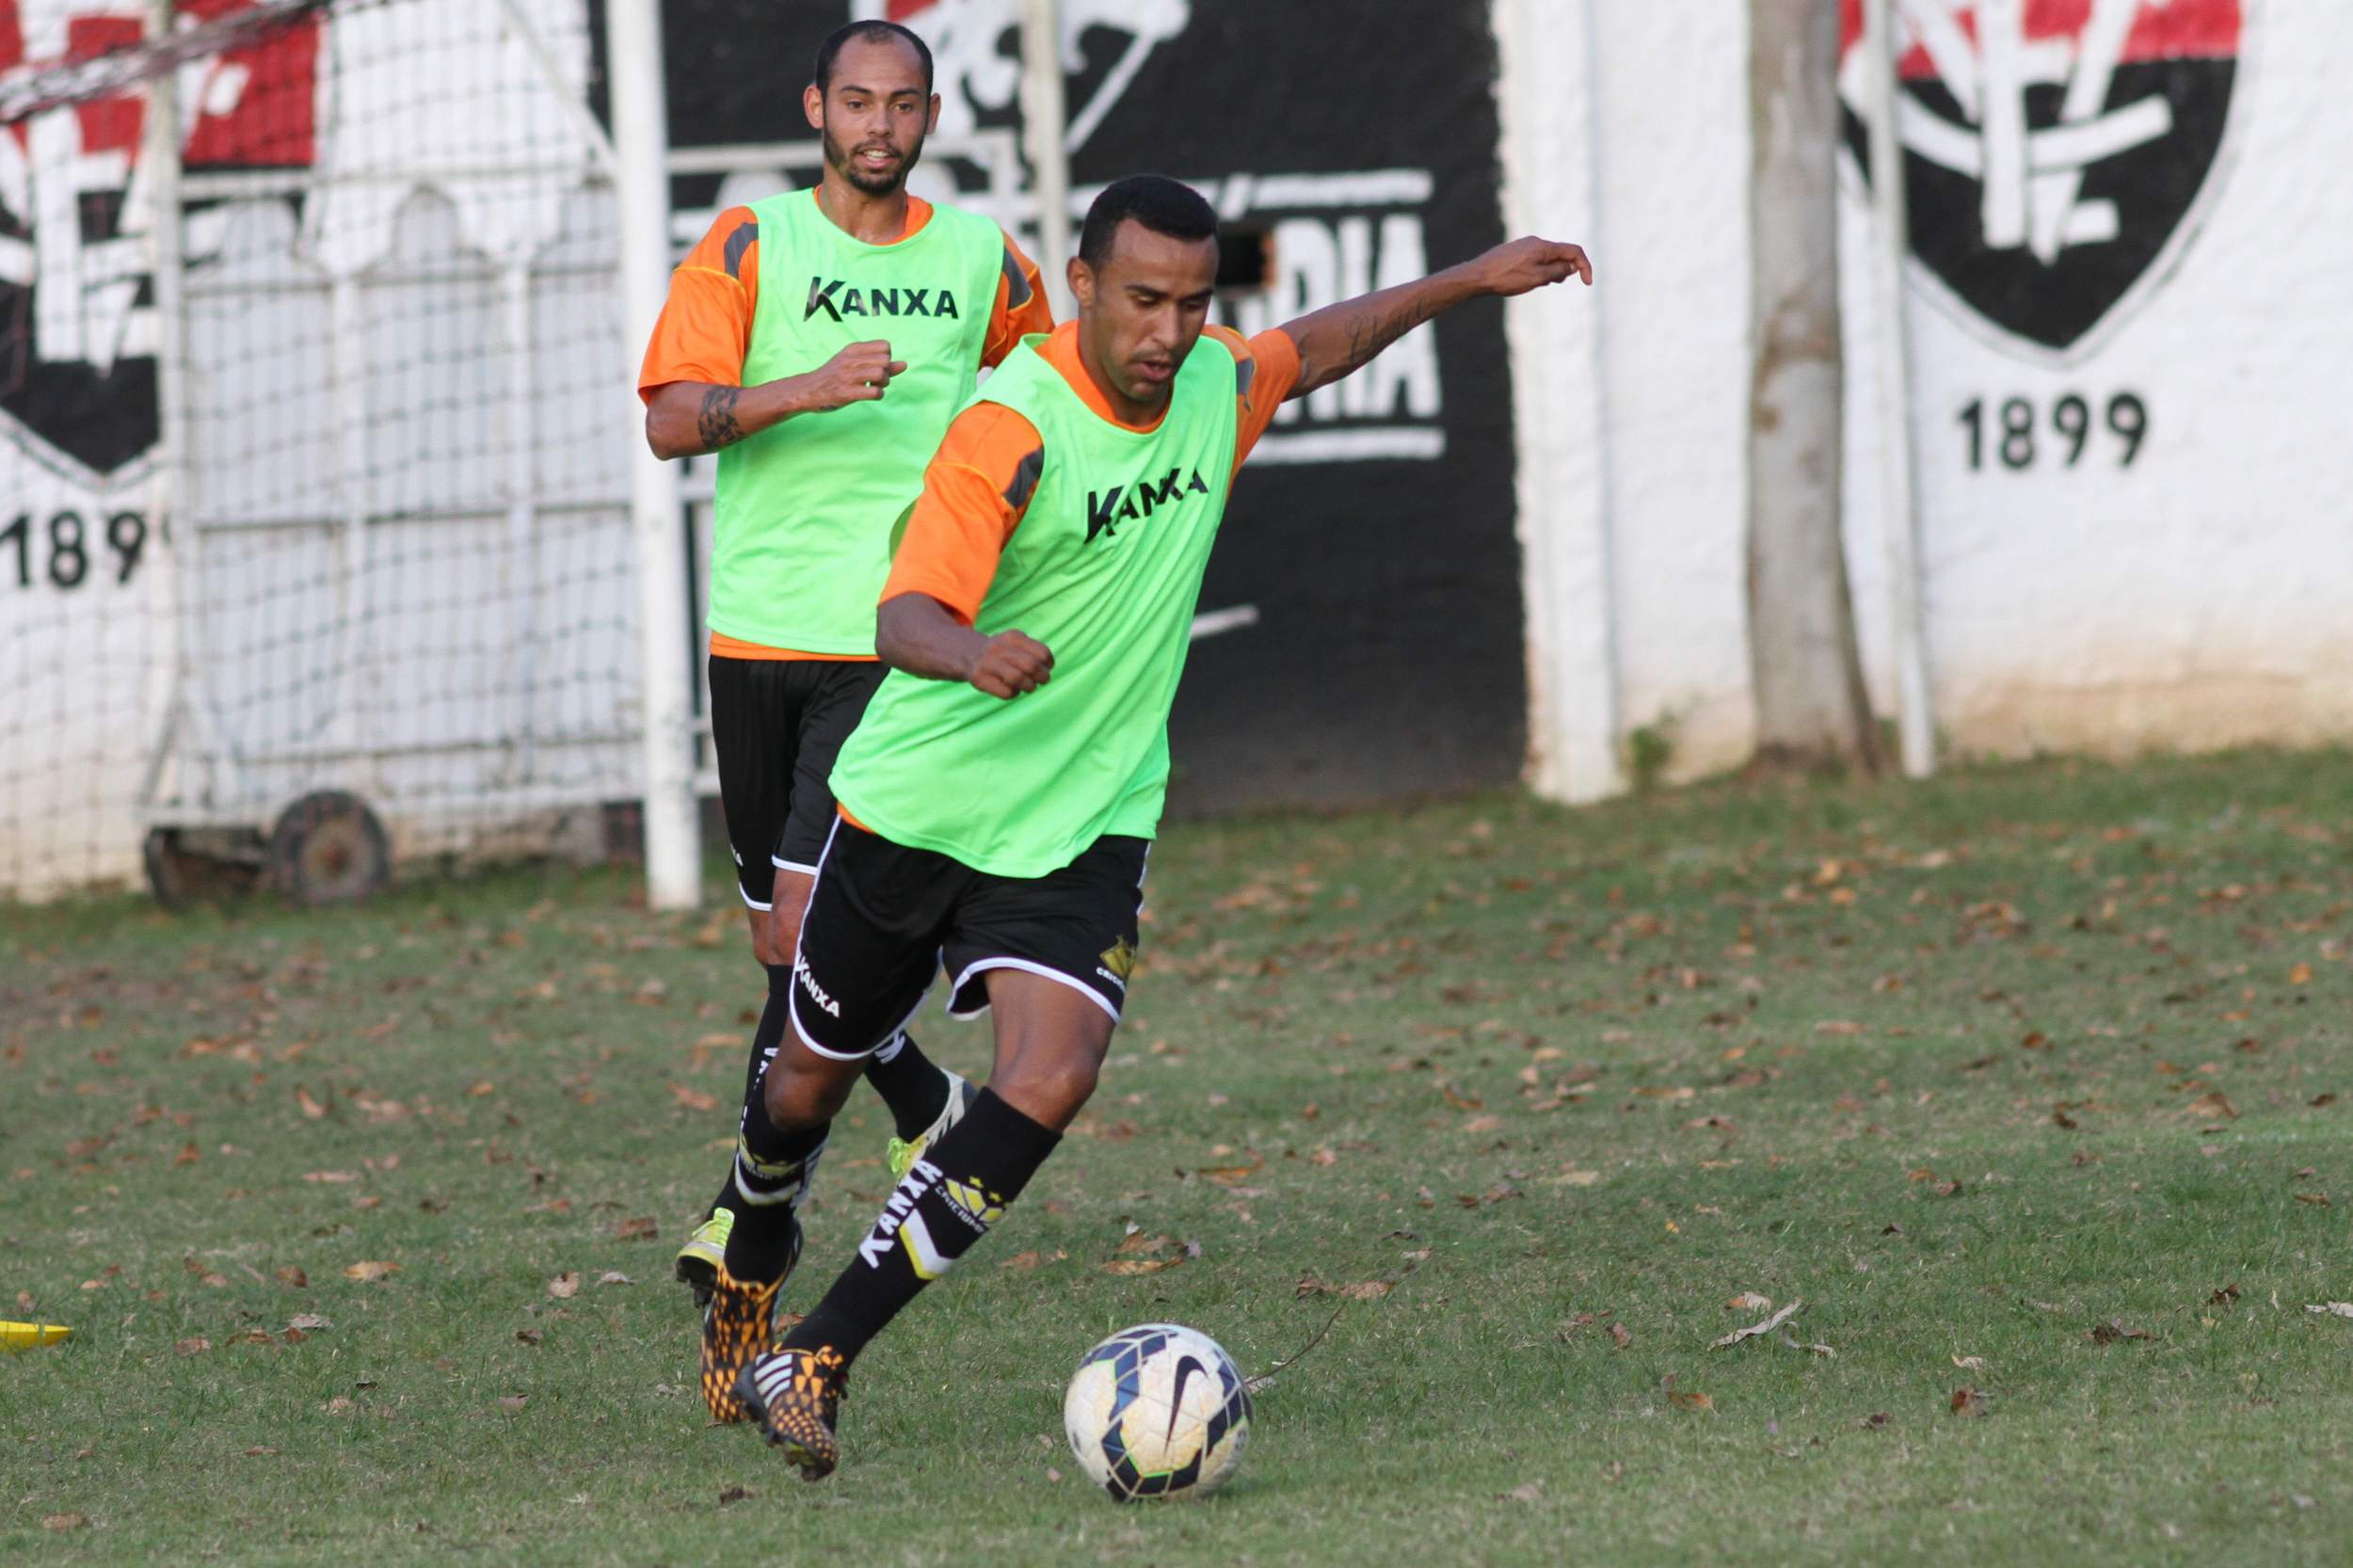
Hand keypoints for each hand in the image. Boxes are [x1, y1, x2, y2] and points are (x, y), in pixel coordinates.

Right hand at [795, 340, 909, 411]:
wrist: (808, 390)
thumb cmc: (834, 376)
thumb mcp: (854, 363)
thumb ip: (879, 364)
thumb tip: (905, 364)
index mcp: (852, 349)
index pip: (885, 345)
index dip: (887, 357)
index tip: (878, 366)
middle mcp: (850, 360)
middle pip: (885, 360)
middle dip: (887, 372)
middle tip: (877, 380)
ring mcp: (848, 376)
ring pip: (881, 374)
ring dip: (884, 384)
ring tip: (875, 387)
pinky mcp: (846, 393)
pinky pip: (875, 392)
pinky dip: (878, 395)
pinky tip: (870, 395)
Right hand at [966, 630, 1052, 698]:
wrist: (967, 654)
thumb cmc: (1000, 653)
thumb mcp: (1015, 643)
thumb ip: (1033, 651)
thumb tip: (1047, 668)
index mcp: (1013, 637)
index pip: (1041, 652)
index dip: (1048, 663)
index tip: (1047, 667)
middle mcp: (999, 648)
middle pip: (1031, 666)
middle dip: (1042, 677)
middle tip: (1042, 681)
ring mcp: (987, 663)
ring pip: (1017, 678)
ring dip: (1029, 686)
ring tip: (1028, 686)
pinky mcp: (979, 679)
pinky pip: (1006, 692)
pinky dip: (1014, 693)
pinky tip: (1012, 689)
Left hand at [1469, 237, 1592, 296]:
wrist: (1477, 275)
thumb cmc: (1507, 278)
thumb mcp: (1538, 278)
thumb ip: (1558, 271)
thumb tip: (1572, 266)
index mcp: (1544, 247)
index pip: (1574, 251)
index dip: (1585, 266)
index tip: (1588, 283)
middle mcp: (1536, 242)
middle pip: (1561, 254)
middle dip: (1564, 270)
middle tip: (1551, 283)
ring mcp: (1525, 246)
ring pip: (1548, 258)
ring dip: (1551, 271)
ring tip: (1536, 283)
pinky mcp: (1516, 252)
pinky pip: (1535, 259)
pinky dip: (1539, 270)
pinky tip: (1527, 280)